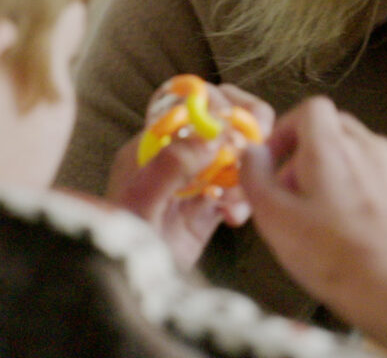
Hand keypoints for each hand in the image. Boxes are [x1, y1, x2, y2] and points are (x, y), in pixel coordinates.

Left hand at [106, 83, 273, 269]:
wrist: (128, 296)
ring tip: (237, 196)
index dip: (215, 102)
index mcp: (150, 146)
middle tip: (254, 147)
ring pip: (235, 149)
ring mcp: (194, 180)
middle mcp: (174, 156)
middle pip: (218, 118)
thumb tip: (210, 135)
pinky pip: (239, 186)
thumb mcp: (140, 207)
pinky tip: (233, 218)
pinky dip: (244, 197)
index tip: (234, 122)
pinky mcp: (209, 206)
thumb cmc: (122, 249)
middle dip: (242, 128)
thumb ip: (169, 167)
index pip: (186, 101)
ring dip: (247, 166)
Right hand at [239, 96, 386, 348]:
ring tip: (339, 220)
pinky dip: (384, 196)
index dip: (289, 129)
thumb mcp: (276, 222)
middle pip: (342, 131)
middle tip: (302, 195)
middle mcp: (376, 148)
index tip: (279, 158)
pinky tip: (375, 229)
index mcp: (334, 149)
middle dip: (316, 154)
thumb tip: (254, 153)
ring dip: (352, 176)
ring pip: (373, 156)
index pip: (312, 110)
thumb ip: (257, 178)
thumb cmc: (338, 260)